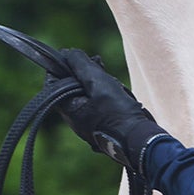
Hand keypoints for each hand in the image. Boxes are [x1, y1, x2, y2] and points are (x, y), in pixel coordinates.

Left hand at [57, 47, 169, 173]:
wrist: (140, 140)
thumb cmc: (118, 113)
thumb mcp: (99, 83)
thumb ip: (81, 66)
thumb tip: (67, 53)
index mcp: (68, 110)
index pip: (53, 81)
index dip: (65, 66)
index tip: (80, 59)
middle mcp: (74, 119)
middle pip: (70, 87)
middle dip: (84, 73)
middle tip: (100, 65)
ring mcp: (87, 125)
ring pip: (85, 95)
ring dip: (97, 84)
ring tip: (113, 82)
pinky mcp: (101, 127)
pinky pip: (97, 106)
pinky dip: (105, 95)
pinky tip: (118, 94)